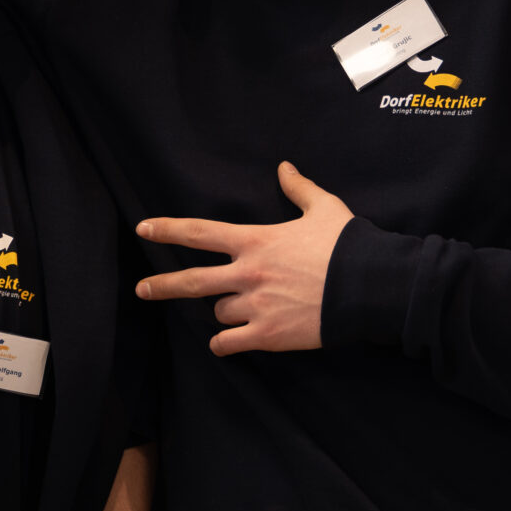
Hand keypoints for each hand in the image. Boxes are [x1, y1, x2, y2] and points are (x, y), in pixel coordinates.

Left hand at [133, 162, 351, 355]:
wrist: (370, 286)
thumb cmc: (348, 245)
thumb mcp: (324, 209)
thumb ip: (299, 189)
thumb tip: (284, 167)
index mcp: (255, 241)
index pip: (200, 233)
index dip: (168, 230)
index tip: (144, 229)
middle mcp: (248, 273)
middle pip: (191, 281)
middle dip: (161, 286)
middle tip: (141, 290)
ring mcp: (255, 306)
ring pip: (218, 312)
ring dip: (225, 311)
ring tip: (244, 309)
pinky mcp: (268, 335)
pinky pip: (229, 343)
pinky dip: (225, 343)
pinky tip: (227, 343)